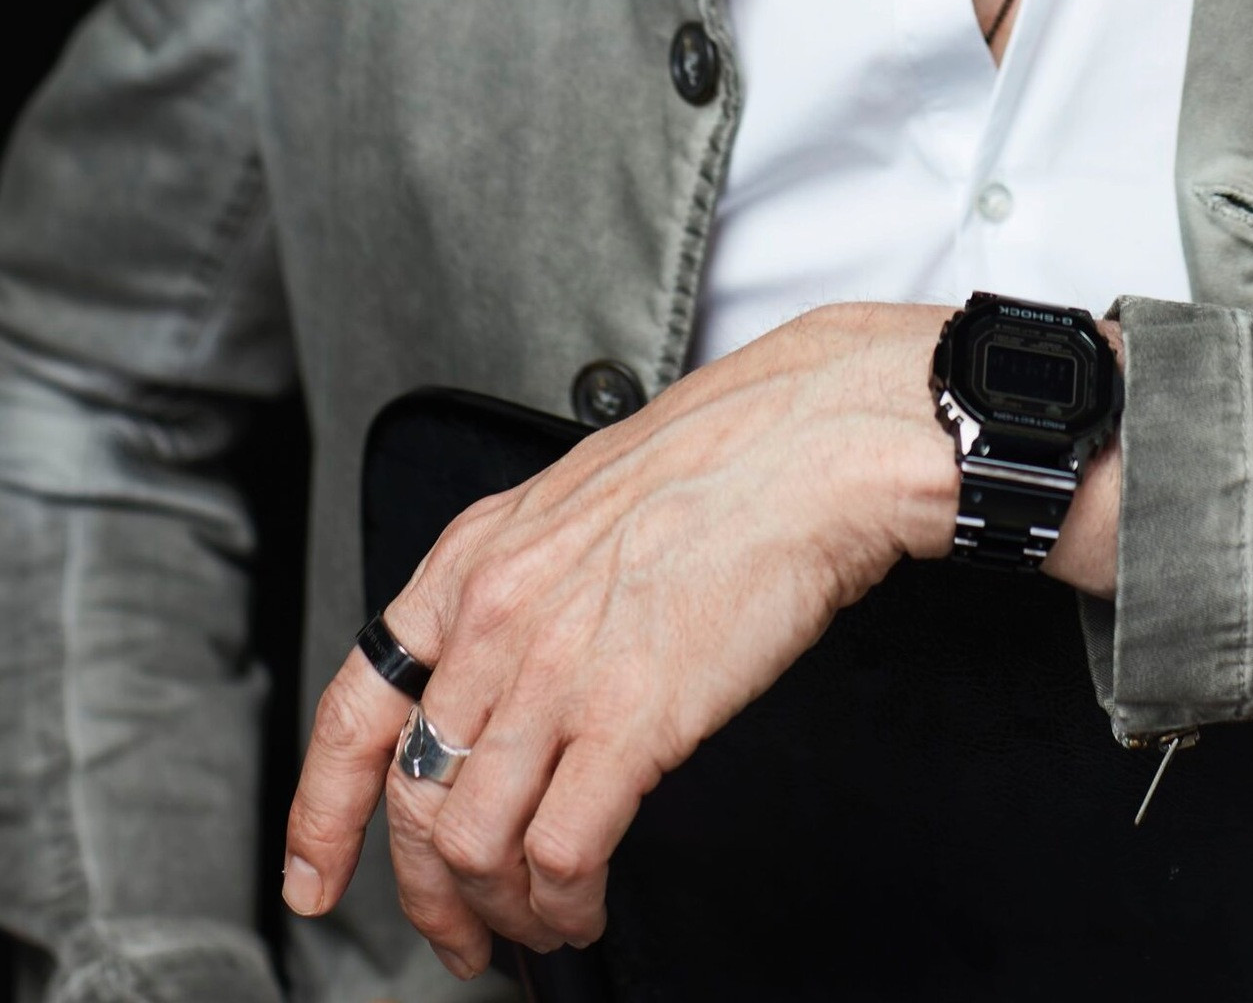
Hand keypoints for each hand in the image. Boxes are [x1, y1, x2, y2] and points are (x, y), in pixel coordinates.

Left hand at [283, 304, 961, 978]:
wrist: (810, 444)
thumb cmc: (725, 460)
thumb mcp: (578, 503)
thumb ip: (527, 590)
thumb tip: (512, 685)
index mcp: (473, 561)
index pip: (355, 710)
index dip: (320, 815)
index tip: (315, 879)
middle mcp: (496, 619)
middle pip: (413, 801)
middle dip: (430, 896)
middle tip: (462, 936)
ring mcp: (557, 672)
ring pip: (475, 846)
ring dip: (501, 912)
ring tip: (541, 924)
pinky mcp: (630, 719)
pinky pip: (560, 856)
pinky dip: (563, 906)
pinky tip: (586, 905)